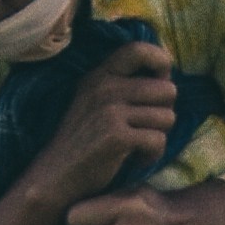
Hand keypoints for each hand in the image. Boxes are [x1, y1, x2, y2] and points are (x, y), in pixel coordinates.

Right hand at [33, 43, 177, 210]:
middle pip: (167, 89)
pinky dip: (152, 155)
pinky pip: (158, 140)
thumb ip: (123, 84)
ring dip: (159, 136)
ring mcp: (110, 111)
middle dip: (165, 112)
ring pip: (167, 117)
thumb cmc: (84, 140)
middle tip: (147, 127)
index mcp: (100, 75)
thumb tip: (167, 77)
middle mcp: (104, 87)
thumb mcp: (95, 100)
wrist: (57, 175)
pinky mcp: (116, 137)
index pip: (139, 49)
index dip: (160, 63)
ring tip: (139, 145)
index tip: (159, 85)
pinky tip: (135, 159)